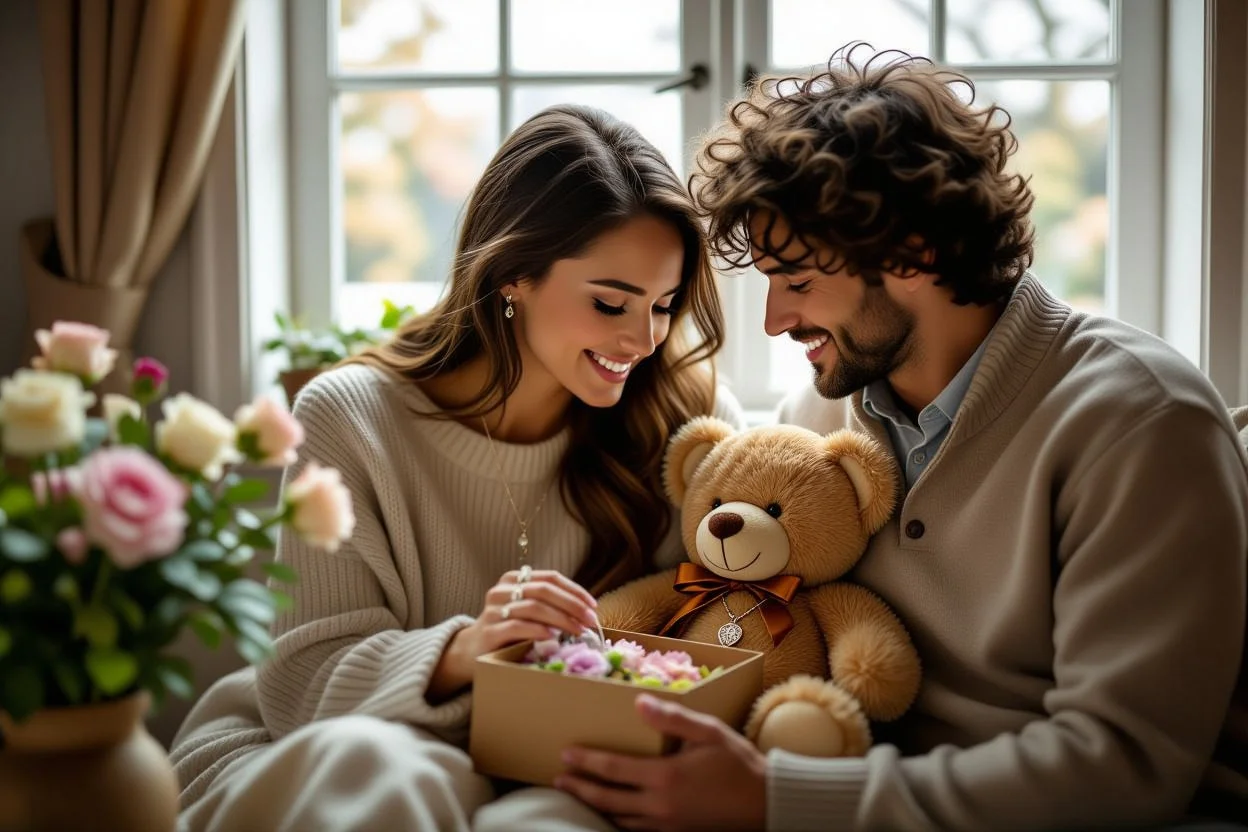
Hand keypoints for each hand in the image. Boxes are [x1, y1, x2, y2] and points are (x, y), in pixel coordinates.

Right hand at [430, 567, 598, 699]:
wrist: (473, 651)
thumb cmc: (508, 629)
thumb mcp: (528, 611)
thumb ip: (550, 604)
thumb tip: (588, 611)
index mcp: (514, 579)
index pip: (550, 578)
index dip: (574, 590)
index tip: (593, 605)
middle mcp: (502, 590)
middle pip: (543, 590)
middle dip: (572, 605)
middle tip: (590, 620)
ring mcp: (493, 610)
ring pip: (533, 607)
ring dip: (561, 619)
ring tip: (578, 630)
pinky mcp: (489, 632)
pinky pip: (517, 626)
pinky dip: (538, 630)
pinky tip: (552, 637)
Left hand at [556, 694, 767, 831]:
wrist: (765, 803)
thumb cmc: (738, 763)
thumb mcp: (708, 732)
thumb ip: (672, 718)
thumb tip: (639, 702)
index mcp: (664, 776)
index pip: (613, 769)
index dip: (587, 761)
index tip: (566, 753)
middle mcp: (660, 805)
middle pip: (607, 799)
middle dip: (580, 788)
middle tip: (558, 779)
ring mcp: (666, 824)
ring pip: (619, 818)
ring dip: (595, 806)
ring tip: (579, 795)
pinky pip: (636, 830)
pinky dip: (618, 821)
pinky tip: (613, 813)